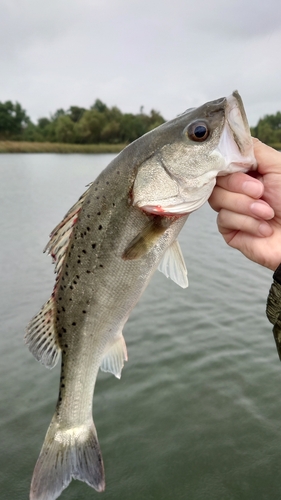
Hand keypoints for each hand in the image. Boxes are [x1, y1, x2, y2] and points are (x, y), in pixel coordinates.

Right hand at [208, 139, 280, 270]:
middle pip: (216, 181)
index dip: (227, 165)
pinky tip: (263, 228)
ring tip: (267, 213)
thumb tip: (230, 138)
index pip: (222, 163)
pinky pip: (224, 220)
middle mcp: (237, 190)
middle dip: (239, 186)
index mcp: (248, 173)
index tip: (244, 169)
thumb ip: (253, 149)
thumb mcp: (277, 166)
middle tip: (261, 192)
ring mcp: (232, 210)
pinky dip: (247, 223)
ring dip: (246, 206)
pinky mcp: (230, 231)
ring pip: (217, 200)